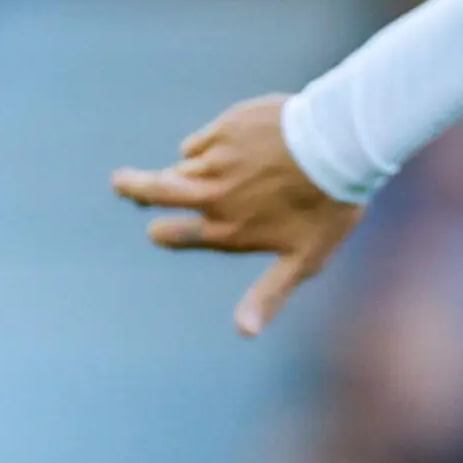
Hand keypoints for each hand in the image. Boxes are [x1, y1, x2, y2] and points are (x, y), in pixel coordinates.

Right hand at [111, 96, 361, 335]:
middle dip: (132, 187)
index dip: (164, 232)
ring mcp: (215, 161)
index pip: (172, 234)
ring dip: (183, 169)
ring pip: (181, 165)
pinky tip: (236, 147)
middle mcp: (212, 195)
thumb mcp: (304, 261)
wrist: (342, 149)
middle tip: (121, 183)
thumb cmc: (329, 209)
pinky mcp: (223, 130)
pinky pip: (202, 141)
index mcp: (226, 230)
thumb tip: (243, 333)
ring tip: (191, 166)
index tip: (159, 229)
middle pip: (152, 190)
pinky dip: (212, 146)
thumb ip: (268, 295)